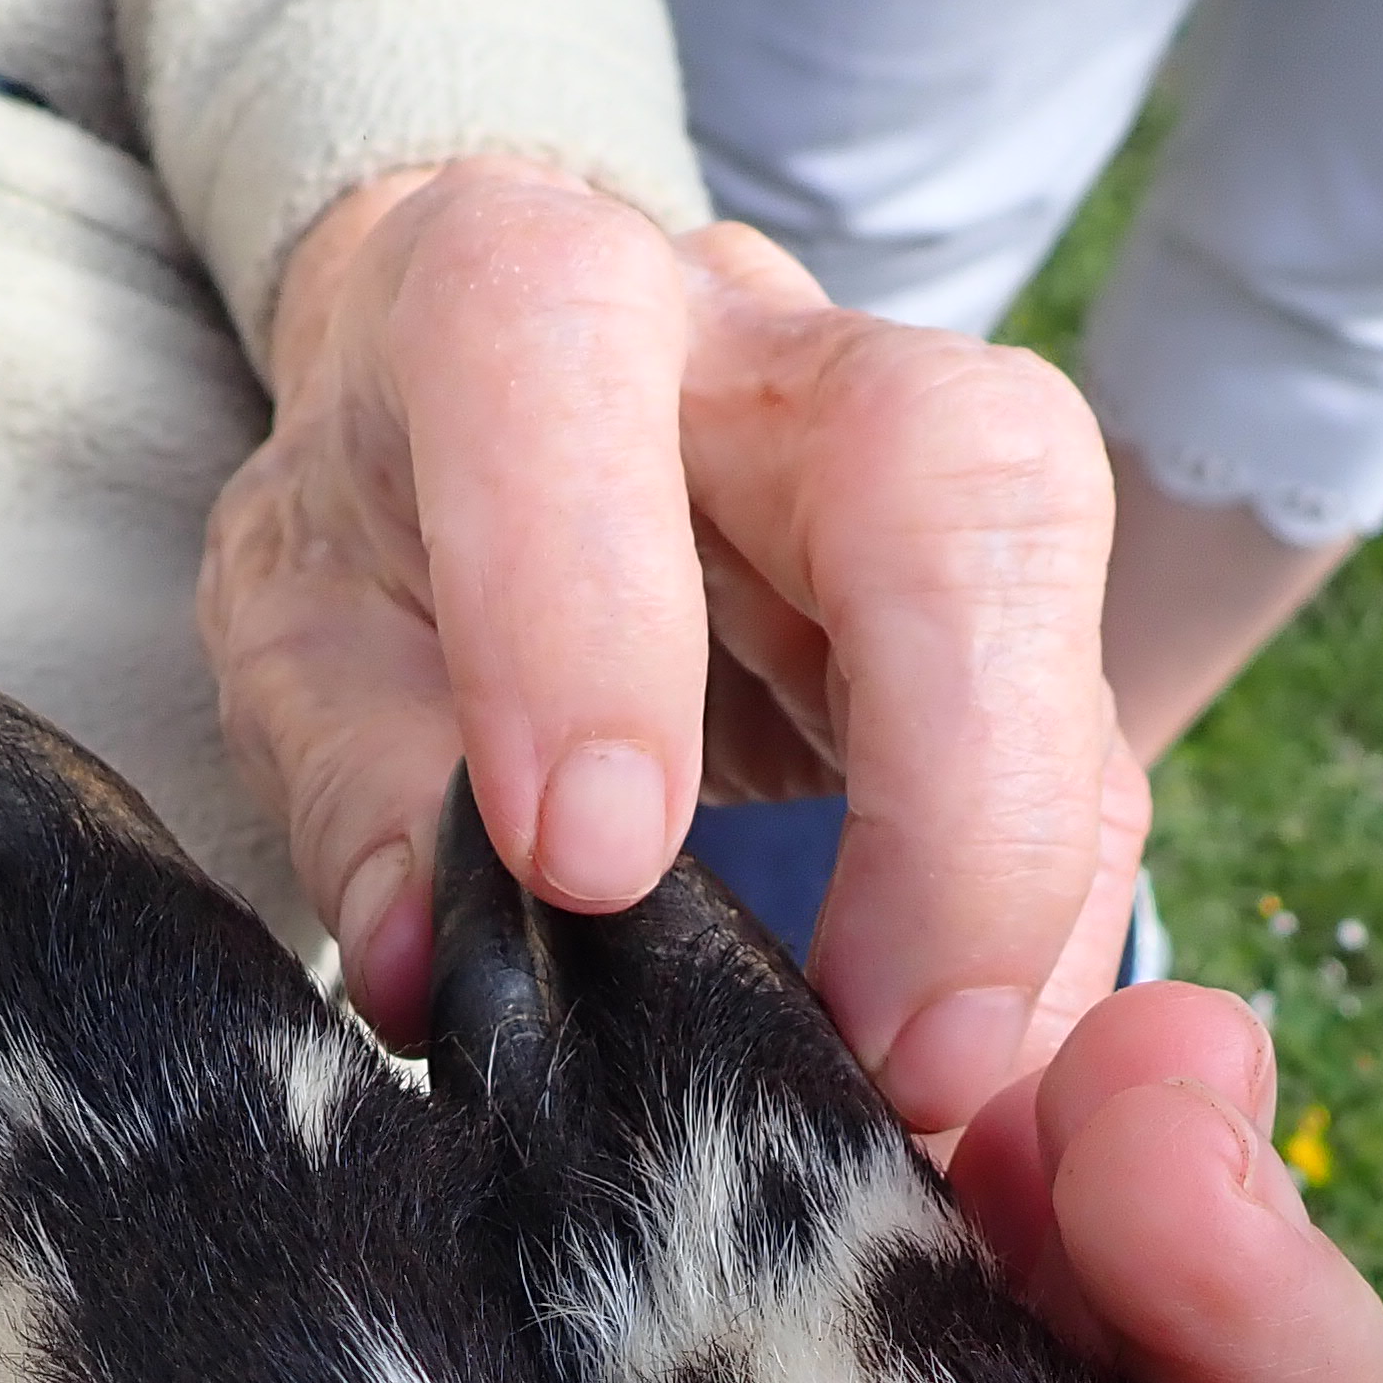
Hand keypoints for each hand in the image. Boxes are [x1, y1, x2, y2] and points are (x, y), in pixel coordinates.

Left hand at [202, 160, 1147, 1135]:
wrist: (487, 427)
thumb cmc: (388, 527)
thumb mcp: (298, 637)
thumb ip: (355, 781)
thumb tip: (432, 971)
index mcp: (523, 291)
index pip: (565, 350)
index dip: (585, 605)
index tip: (586, 861)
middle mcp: (765, 348)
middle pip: (952, 464)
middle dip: (956, 772)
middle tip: (894, 1038)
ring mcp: (925, 469)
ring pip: (1061, 620)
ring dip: (1026, 882)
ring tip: (941, 1091)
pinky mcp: (1010, 616)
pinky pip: (1084, 757)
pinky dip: (1047, 937)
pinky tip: (974, 1075)